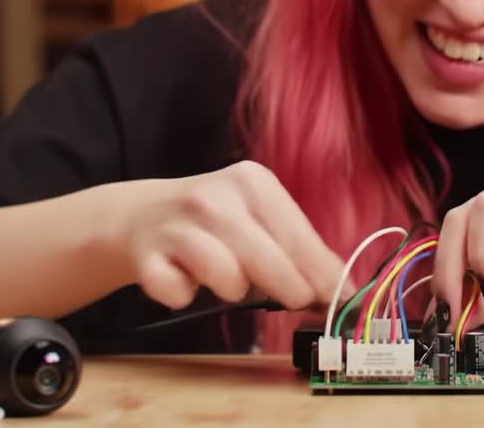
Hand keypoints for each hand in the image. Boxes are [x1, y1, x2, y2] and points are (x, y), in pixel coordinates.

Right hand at [105, 160, 345, 311]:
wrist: (141, 215)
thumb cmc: (215, 224)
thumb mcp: (259, 221)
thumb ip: (299, 252)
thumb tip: (343, 291)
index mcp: (252, 182)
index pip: (300, 238)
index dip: (324, 275)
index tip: (342, 300)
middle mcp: (215, 198)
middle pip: (271, 263)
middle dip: (291, 291)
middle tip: (295, 301)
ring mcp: (178, 225)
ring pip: (229, 281)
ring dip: (231, 291)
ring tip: (223, 277)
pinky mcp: (146, 256)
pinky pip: (179, 295)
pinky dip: (184, 297)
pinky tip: (183, 279)